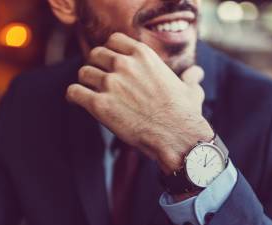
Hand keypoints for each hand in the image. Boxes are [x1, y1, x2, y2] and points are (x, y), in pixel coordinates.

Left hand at [66, 32, 212, 173]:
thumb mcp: (191, 90)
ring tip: (90, 94)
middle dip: (96, 67)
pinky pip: (74, 92)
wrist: (177, 136)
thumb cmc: (185, 115)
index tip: (111, 64)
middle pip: (95, 55)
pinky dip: (74, 97)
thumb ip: (190, 78)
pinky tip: (79, 102)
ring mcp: (110, 84)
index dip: (110, 52)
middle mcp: (124, 64)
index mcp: (143, 55)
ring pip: (83, 73)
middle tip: (100, 81)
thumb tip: (197, 73)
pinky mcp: (99, 105)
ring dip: (86, 83)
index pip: (113, 40)